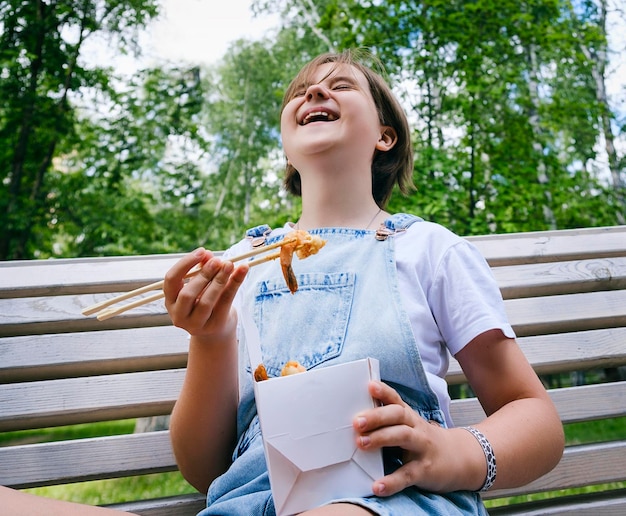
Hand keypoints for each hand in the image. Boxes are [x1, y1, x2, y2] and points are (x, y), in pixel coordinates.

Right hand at [163, 248, 248, 339]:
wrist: (216, 329)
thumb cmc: (205, 300)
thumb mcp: (201, 284)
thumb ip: (202, 268)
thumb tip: (208, 254)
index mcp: (170, 300)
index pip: (171, 280)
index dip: (185, 264)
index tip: (202, 251)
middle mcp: (179, 315)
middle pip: (188, 294)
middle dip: (204, 274)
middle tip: (218, 260)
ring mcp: (195, 324)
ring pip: (206, 301)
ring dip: (219, 280)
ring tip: (229, 265)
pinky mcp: (214, 326)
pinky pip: (225, 302)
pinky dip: (235, 283)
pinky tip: (243, 269)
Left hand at [353, 381, 477, 495]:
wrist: (459, 459)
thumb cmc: (423, 441)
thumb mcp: (409, 426)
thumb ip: (388, 421)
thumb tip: (355, 418)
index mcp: (409, 416)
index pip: (395, 400)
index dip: (384, 392)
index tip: (369, 386)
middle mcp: (416, 427)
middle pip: (397, 415)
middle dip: (376, 416)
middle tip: (356, 422)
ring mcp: (421, 448)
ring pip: (402, 437)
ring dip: (381, 438)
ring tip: (361, 443)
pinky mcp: (424, 470)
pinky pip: (407, 475)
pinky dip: (392, 481)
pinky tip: (377, 487)